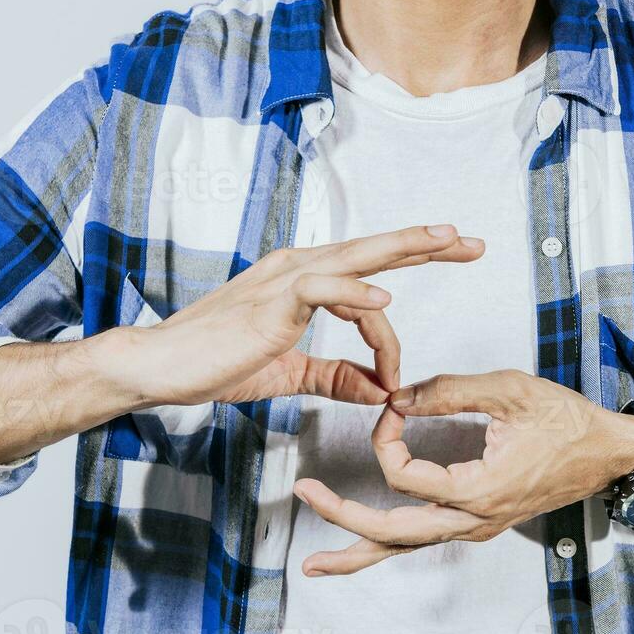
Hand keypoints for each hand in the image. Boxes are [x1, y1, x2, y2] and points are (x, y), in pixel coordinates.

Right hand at [110, 224, 483, 407]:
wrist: (162, 367)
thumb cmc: (216, 364)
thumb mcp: (289, 374)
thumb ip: (334, 377)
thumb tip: (380, 392)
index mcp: (304, 281)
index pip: (370, 268)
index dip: (414, 265)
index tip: (449, 275)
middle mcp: (298, 269)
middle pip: (373, 251)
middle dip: (426, 245)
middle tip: (471, 241)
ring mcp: (284, 280)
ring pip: (356, 258)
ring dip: (404, 251)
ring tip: (447, 244)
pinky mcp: (270, 303)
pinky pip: (321, 290)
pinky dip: (355, 294)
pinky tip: (385, 301)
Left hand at [290, 369, 633, 575]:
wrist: (610, 451)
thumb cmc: (568, 421)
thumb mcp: (510, 389)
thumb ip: (448, 390)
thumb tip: (398, 396)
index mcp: (478, 490)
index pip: (405, 476)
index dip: (387, 437)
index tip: (393, 405)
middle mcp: (472, 520)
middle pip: (392, 532)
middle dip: (343, 520)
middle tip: (304, 494)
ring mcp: (474, 527)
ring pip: (405, 548)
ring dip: (358, 552)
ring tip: (315, 566)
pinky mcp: (477, 522)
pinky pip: (423, 540)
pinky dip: (387, 546)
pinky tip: (362, 548)